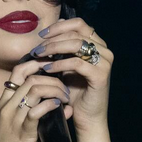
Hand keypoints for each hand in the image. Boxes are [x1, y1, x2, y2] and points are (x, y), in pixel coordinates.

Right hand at [0, 58, 71, 141]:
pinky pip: (37, 111)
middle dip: (51, 78)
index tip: (52, 68)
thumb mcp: (16, 126)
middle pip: (30, 78)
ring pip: (34, 90)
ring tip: (65, 97)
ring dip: (54, 90)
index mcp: (3, 102)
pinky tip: (59, 107)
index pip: (18, 72)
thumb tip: (59, 105)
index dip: (36, 64)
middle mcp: (6, 107)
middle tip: (64, 87)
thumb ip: (34, 113)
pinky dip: (50, 105)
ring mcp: (13, 119)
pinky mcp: (22, 132)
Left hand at [31, 17, 112, 137]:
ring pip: (76, 44)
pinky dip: (60, 64)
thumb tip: (49, 31)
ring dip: (54, 48)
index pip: (78, 24)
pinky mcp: (100, 75)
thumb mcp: (66, 66)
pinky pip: (77, 63)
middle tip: (37, 48)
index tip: (41, 35)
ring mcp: (104, 62)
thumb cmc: (75, 92)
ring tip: (39, 56)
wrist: (87, 117)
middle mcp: (104, 50)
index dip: (58, 26)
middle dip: (53, 38)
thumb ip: (62, 49)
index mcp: (97, 44)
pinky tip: (47, 69)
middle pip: (76, 31)